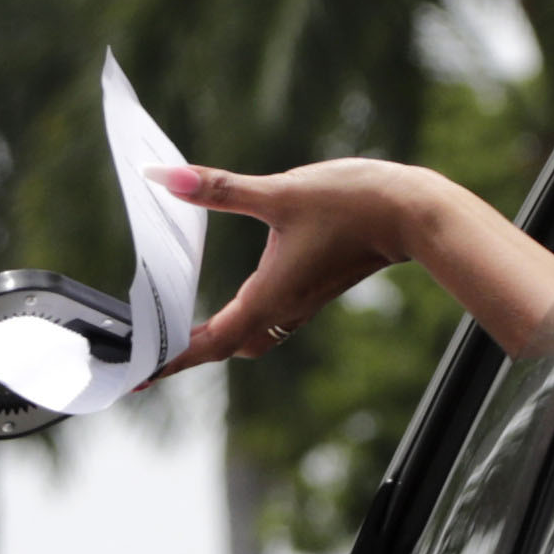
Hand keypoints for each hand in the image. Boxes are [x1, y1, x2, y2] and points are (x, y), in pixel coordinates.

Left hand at [145, 159, 448, 376]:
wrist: (414, 213)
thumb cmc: (353, 204)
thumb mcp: (280, 192)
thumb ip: (219, 188)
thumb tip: (165, 177)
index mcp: (268, 298)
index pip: (208, 343)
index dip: (170, 360)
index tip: (140, 376)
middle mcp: (282, 309)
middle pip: (224, 346)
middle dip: (185, 355)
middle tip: (147, 359)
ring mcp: (299, 302)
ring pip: (247, 336)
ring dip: (213, 340)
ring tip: (177, 338)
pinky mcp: (311, 289)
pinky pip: (266, 318)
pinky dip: (238, 321)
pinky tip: (229, 304)